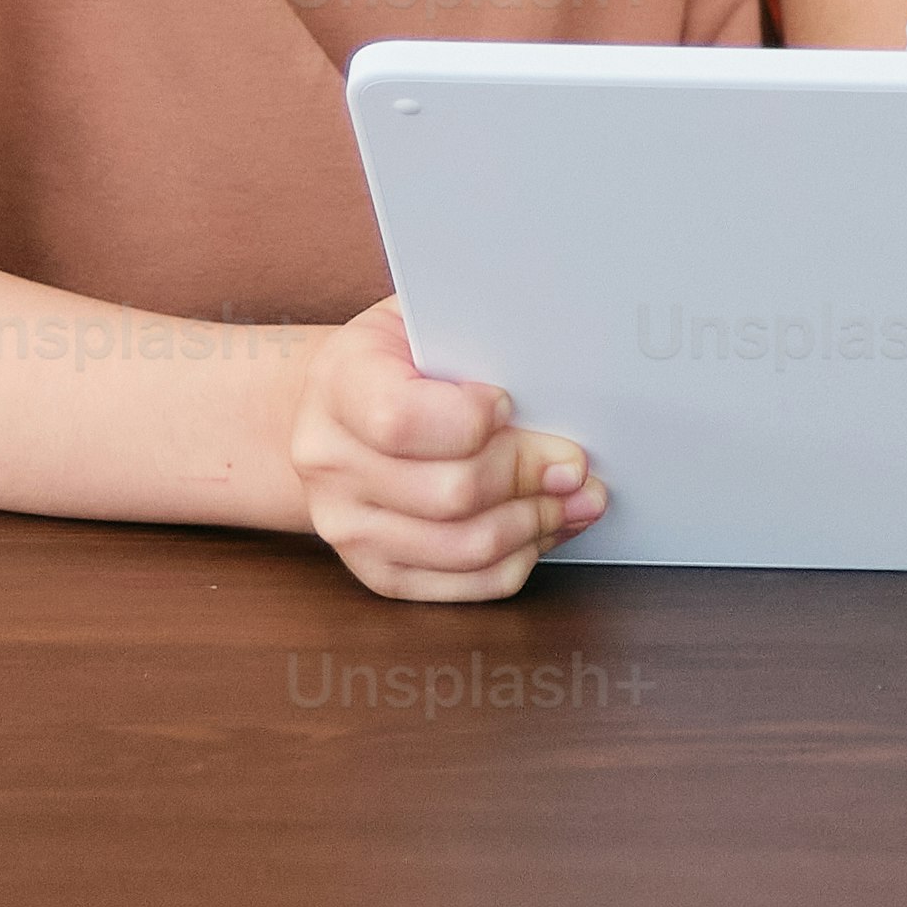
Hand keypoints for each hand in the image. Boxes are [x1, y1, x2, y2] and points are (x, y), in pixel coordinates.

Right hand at [289, 296, 600, 601]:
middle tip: (577, 463)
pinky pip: (462, 586)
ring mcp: (348, 525)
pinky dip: (517, 560)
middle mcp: (329, 461)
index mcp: (339, 383)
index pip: (401, 419)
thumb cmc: (399, 359)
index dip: (470, 418)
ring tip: (576, 499)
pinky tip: (542, 529)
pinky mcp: (377, 570)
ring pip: (463, 546)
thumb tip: (560, 373)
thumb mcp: (424, 321)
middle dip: (529, 477)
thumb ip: (479, 337)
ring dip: (536, 523)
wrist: (337, 411)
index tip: (510, 403)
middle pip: (449, 491)